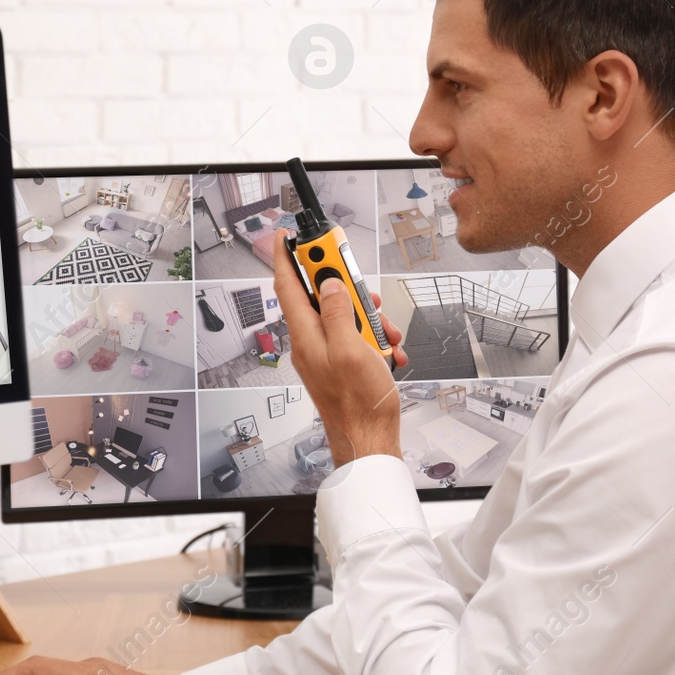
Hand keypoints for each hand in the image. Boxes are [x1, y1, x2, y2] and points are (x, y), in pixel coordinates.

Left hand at [273, 243, 406, 467]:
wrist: (369, 440)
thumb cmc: (358, 404)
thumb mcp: (352, 350)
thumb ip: (338, 313)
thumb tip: (329, 285)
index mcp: (306, 335)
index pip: (287, 285)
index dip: (286, 257)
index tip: (287, 235)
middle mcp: (312, 341)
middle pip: (323, 297)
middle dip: (350, 291)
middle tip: (367, 296)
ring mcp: (327, 352)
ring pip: (346, 316)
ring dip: (371, 320)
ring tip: (387, 335)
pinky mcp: (342, 362)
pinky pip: (357, 338)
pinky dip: (376, 340)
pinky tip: (388, 352)